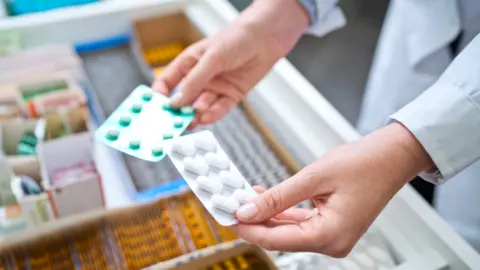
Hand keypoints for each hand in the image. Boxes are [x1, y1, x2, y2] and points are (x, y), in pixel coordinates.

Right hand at [152, 0, 309, 128]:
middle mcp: (200, 77)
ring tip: (190, 122)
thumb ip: (194, 81)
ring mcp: (215, 87)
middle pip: (183, 99)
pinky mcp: (231, 95)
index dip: (160, 95)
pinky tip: (206, 118)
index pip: (167, 82)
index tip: (156, 109)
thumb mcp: (211, 58)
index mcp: (188, 63)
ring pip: (200, 107)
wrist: (266, 38)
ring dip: (194, 115)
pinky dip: (212, 115)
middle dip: (177, 112)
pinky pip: (219, 109)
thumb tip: (176, 102)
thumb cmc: (236, 38)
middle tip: (171, 125)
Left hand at [231, 123, 433, 256]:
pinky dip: (281, 211)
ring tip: (244, 197)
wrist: (392, 156)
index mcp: (330, 236)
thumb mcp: (313, 178)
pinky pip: (299, 223)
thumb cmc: (364, 163)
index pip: (276, 239)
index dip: (248, 228)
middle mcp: (332, 242)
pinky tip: (265, 197)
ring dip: (266, 214)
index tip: (228, 215)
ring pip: (288, 230)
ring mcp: (333, 236)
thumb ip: (278, 197)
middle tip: (231, 204)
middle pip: (281, 237)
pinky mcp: (332, 225)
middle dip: (255, 220)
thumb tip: (249, 210)